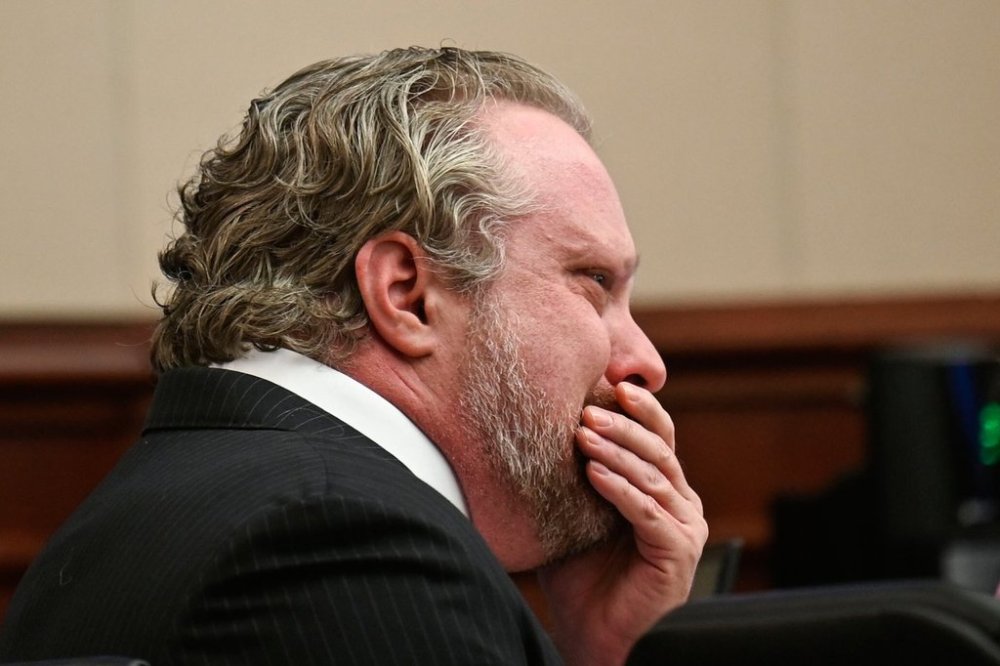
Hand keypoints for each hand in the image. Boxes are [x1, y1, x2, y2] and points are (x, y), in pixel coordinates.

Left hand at [538, 382, 707, 665]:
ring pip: (653, 477)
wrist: (592, 631)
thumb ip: (577, 472)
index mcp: (663, 489)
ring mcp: (684, 528)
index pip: (658, 437)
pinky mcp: (676, 553)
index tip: (611, 383)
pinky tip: (593, 474)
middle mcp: (681, 503)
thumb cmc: (582, 573)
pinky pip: (647, 513)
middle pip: (659, 451)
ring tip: (583, 436)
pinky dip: (620, 490)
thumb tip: (542, 422)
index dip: (640, 409)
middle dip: (624, 426)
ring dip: (616, 453)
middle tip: (588, 411)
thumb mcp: (577, 511)